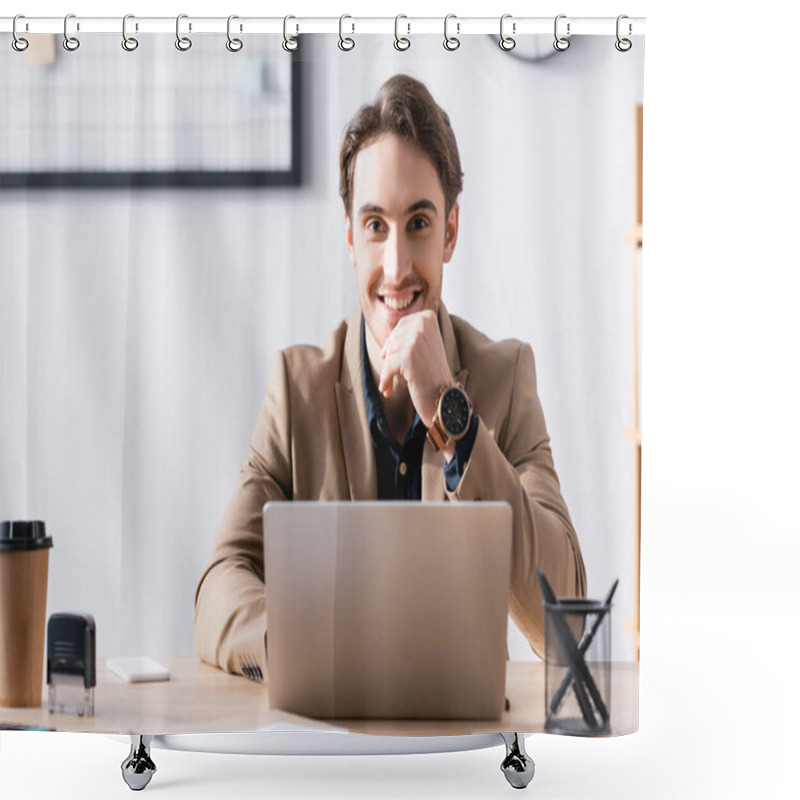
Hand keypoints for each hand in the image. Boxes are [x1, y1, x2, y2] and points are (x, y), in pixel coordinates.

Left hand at [378, 310, 453, 427]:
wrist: (444, 396)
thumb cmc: (433, 373)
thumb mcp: (425, 345)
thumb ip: (408, 335)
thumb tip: (384, 345)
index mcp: (428, 317)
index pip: (402, 325)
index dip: (393, 340)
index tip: (386, 354)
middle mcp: (422, 324)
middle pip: (394, 340)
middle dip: (390, 356)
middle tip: (390, 372)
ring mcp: (415, 339)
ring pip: (390, 354)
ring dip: (388, 370)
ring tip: (390, 383)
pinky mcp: (407, 356)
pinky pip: (387, 367)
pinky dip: (385, 380)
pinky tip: (386, 390)